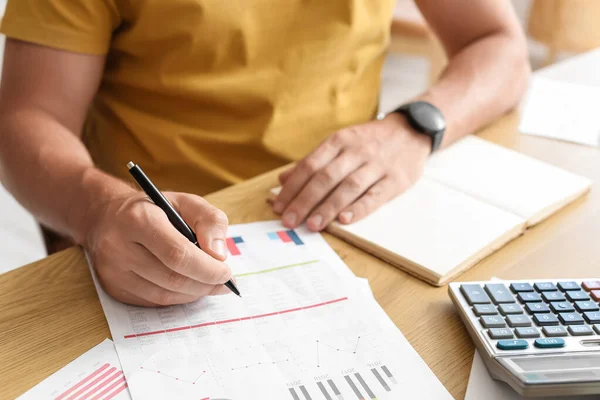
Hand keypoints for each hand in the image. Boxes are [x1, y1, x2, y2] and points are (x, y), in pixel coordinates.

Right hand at [85, 190, 232, 305]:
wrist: (107, 216)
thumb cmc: (154, 209)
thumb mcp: (186, 202)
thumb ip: (210, 221)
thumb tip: (219, 255)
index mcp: (139, 219)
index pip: (178, 254)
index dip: (207, 268)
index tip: (226, 272)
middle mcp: (119, 246)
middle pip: (172, 278)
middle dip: (205, 284)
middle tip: (224, 282)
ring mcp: (112, 271)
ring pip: (163, 295)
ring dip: (194, 294)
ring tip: (210, 284)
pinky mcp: (113, 288)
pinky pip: (153, 302)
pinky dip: (177, 298)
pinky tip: (188, 287)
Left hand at [273, 113, 430, 230]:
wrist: (412, 131)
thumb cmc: (369, 141)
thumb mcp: (341, 143)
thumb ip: (313, 161)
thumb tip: (283, 179)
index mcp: (339, 141)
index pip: (310, 165)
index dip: (293, 187)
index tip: (279, 206)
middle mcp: (356, 151)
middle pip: (326, 177)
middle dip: (305, 200)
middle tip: (290, 221)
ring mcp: (377, 165)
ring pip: (349, 187)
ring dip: (328, 207)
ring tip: (313, 225)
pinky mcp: (396, 179)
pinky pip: (375, 195)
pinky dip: (360, 208)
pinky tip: (345, 219)